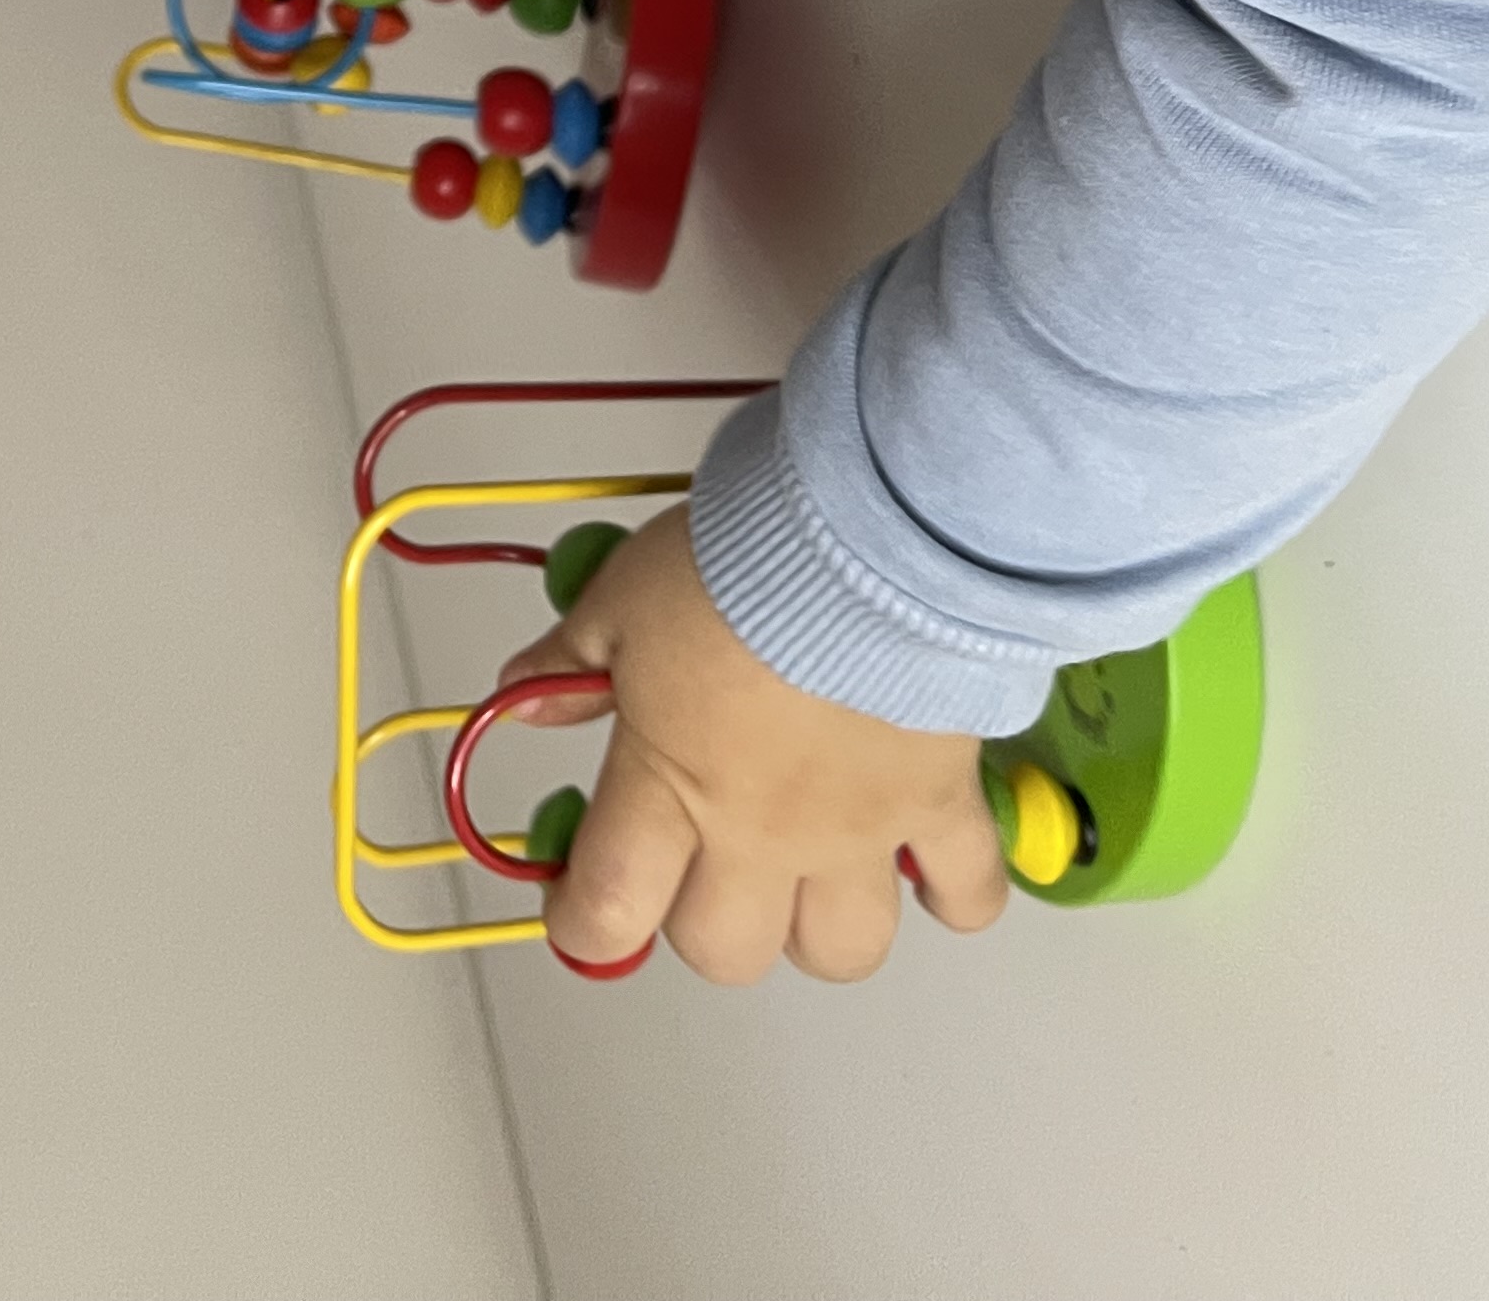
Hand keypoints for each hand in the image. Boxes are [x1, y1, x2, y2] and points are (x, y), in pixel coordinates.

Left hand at [498, 507, 1008, 982]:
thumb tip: (521, 699)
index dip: (586, 926)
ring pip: (841, 949)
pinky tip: (929, 866)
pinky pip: (967, 891)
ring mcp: (857, 831)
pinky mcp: (940, 804)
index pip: (609, 910)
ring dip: (820, 928)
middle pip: (727, 951)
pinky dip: (955, 894)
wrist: (867, 537)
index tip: (583, 907)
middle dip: (705, 924)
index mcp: (671, 786)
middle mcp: (763, 833)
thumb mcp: (622, 598)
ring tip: (811, 874)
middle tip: (701, 867)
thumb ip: (570, 661)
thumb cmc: (740, 563)